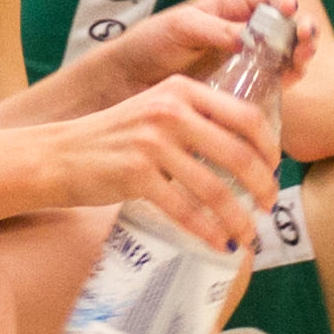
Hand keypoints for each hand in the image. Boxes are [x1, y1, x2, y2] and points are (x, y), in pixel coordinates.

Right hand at [42, 72, 275, 247]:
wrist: (57, 155)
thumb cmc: (112, 139)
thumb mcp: (155, 111)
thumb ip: (194, 120)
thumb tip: (246, 154)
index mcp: (182, 90)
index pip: (246, 116)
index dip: (270, 148)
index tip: (275, 171)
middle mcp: (170, 110)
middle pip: (238, 153)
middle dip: (263, 185)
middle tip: (268, 206)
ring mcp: (152, 142)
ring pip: (215, 188)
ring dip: (239, 217)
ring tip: (249, 234)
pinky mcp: (136, 175)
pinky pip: (185, 210)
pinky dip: (208, 231)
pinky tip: (219, 243)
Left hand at [56, 0, 322, 112]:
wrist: (126, 84)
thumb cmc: (148, 46)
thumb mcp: (178, 28)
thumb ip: (213, 29)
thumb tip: (247, 38)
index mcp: (228, 7)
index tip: (288, 6)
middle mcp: (243, 33)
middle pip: (284, 27)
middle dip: (300, 29)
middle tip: (306, 35)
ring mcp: (245, 63)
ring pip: (285, 55)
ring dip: (300, 53)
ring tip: (303, 55)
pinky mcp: (242, 91)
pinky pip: (272, 83)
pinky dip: (286, 80)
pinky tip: (291, 78)